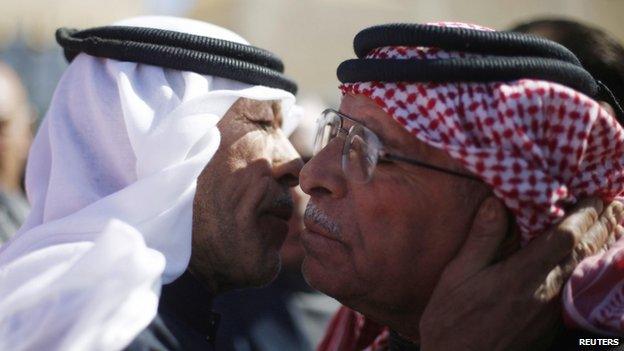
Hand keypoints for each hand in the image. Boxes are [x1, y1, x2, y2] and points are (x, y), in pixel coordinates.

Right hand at [419, 197, 623, 350]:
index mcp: (522, 275)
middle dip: (603, 225)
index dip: (584, 213)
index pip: (564, 237)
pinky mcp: (552, 327)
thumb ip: (481, 238)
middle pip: (584, 252)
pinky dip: (592, 268)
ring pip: (587, 271)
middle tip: (615, 203)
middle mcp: (546, 292)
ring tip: (614, 225)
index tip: (593, 194)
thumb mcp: (457, 275)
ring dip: (603, 245)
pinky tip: (591, 261)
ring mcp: (553, 312)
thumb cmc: (452, 319)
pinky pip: (580, 289)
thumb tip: (495, 202)